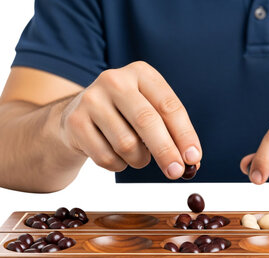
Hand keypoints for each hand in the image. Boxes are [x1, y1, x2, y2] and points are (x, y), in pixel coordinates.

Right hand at [60, 61, 201, 178]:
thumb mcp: (150, 112)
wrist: (79, 115)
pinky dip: (118, 165)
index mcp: (141, 73)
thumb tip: (192, 161)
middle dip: (165, 151)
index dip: (184, 134)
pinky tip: (116, 155)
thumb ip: (172, 133)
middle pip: (146, 121)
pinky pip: (106, 157)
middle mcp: (115, 80)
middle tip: (176, 172)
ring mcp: (92, 99)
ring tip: (137, 155)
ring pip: (126, 144)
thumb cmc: (125, 116)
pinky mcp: (75, 122)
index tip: (194, 157)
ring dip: (139, 159)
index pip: (169, 106)